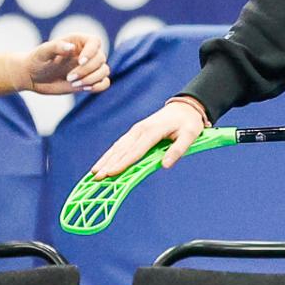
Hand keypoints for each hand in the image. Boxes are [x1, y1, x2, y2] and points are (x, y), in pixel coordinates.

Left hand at [19, 35, 108, 94]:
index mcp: (78, 42)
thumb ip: (56, 47)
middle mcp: (87, 53)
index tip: (80, 61)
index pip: (95, 41)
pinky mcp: (90, 80)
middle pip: (101, 58)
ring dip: (92, 79)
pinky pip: (104, 83)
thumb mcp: (42, 52)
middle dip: (87, 70)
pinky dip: (98, 86)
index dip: (92, 51)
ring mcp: (89, 67)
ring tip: (74, 84)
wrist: (33, 76)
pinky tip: (84, 88)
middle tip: (69, 78)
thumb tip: (71, 47)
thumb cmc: (36, 60)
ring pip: (104, 71)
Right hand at [90, 98, 207, 177]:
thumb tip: (165, 165)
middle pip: (122, 150)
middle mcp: (140, 130)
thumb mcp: (190, 135)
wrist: (185, 107)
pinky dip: (110, 154)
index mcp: (152, 131)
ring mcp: (136, 130)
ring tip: (94, 173)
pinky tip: (103, 163)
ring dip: (105, 160)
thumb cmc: (189, 122)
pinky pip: (120, 144)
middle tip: (97, 178)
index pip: (135, 151)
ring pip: (117, 147)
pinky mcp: (135, 132)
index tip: (111, 174)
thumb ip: (178, 150)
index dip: (123, 163)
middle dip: (108, 164)